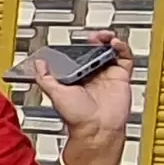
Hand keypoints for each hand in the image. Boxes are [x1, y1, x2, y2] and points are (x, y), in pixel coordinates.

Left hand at [35, 29, 135, 148]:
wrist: (97, 129)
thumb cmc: (77, 117)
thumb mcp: (55, 94)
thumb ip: (44, 78)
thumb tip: (38, 64)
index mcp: (77, 78)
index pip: (79, 56)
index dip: (79, 46)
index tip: (77, 39)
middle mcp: (93, 76)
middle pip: (96, 51)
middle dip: (95, 40)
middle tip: (93, 36)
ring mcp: (108, 76)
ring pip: (111, 52)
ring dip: (108, 41)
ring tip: (105, 36)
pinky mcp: (121, 78)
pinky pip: (125, 59)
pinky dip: (122, 48)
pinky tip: (115, 44)